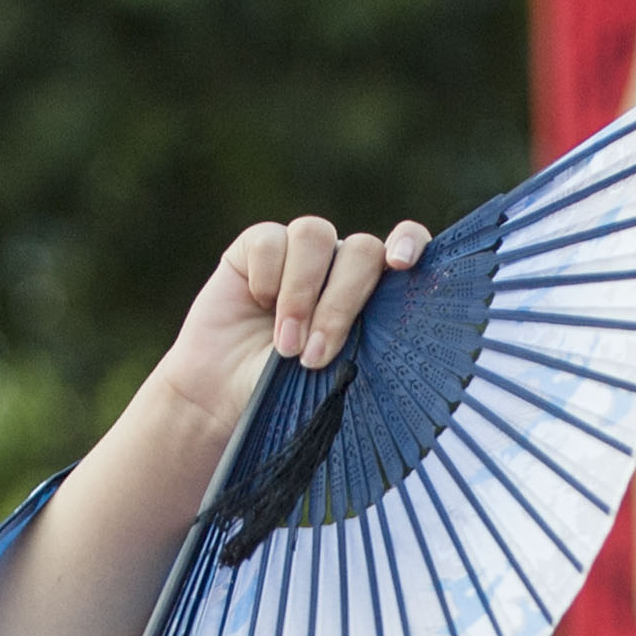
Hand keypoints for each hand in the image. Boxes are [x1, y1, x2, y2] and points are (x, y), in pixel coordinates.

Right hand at [0, 209, 429, 635]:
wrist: (205, 446)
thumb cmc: (281, 453)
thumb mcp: (353, 454)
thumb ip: (406, 453)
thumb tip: (491, 538)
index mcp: (385, 329)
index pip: (422, 273)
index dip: (435, 258)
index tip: (430, 271)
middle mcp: (352, 292)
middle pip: (382, 253)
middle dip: (370, 289)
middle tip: (338, 349)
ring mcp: (302, 271)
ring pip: (333, 241)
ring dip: (323, 296)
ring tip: (300, 357)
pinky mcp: (253, 259)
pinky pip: (280, 240)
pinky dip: (281, 279)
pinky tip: (275, 335)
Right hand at [148, 215, 434, 439]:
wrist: (226, 400)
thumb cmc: (290, 393)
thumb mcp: (337, 375)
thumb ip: (367, 343)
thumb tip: (389, 327)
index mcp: (374, 293)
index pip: (407, 246)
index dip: (410, 242)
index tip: (402, 264)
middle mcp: (341, 265)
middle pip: (362, 250)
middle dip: (342, 303)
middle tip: (316, 356)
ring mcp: (301, 252)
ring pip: (316, 236)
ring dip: (302, 294)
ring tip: (286, 346)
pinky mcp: (257, 246)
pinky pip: (270, 241)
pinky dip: (266, 276)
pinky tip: (257, 305)